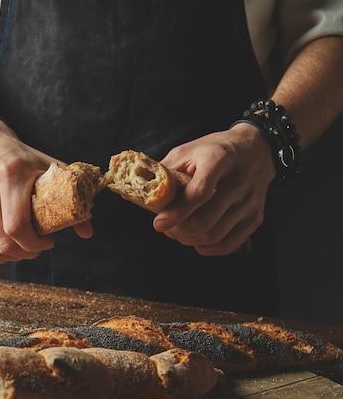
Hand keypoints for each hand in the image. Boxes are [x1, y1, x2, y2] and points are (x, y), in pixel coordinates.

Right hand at [0, 120, 91, 262]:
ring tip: (23, 248)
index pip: (17, 227)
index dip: (35, 244)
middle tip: (37, 248)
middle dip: (25, 253)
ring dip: (10, 257)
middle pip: (3, 242)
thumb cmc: (22, 159)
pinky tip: (7, 248)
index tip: (48, 242)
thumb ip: (70, 200)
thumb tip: (87, 233)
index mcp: (10, 174)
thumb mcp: (50, 170)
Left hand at [153, 123, 275, 255]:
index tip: (158, 224)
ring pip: (214, 235)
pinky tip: (197, 239)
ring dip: (190, 240)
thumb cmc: (216, 151)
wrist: (256, 150)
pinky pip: (228, 245)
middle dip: (179, 230)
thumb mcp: (189, 151)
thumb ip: (167, 171)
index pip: (198, 194)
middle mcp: (238, 181)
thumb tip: (143, 192)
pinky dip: (207, 248)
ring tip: (180, 232)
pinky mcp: (256, 217)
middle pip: (205, 220)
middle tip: (167, 228)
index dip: (176, 213)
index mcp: (219, 160)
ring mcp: (250, 201)